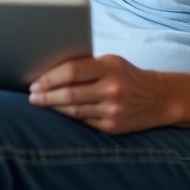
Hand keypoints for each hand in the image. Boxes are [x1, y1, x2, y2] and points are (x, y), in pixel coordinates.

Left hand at [28, 55, 171, 134]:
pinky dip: (67, 117)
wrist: (158, 98)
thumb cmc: (125, 75)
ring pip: (74, 110)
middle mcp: (112, 89)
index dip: (50, 78)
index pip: (72, 71)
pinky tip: (57, 113)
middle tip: (31, 95)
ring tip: (39, 103)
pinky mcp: (113, 127)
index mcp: (110, 67)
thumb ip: (85, 65)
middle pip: (70, 94)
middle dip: (46, 95)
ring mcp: (113, 110)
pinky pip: (83, 121)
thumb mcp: (110, 61)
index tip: (35, 81)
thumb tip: (48, 70)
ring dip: (53, 107)